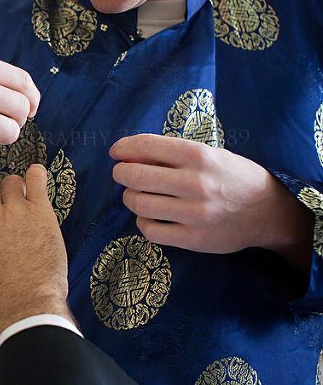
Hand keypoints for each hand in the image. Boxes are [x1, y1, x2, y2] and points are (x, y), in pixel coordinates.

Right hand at [0, 164, 71, 337]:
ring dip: (21, 193)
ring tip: (30, 210)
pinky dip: (37, 175)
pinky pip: (36, 178)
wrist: (28, 301)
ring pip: (13, 183)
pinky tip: (38, 176)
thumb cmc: (4, 288)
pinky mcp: (37, 208)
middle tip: (18, 227)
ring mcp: (12, 208)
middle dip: (6, 206)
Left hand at [111, 134, 313, 270]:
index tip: (116, 151)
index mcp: (198, 155)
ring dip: (130, 197)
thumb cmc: (232, 177)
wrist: (268, 212)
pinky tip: (150, 217)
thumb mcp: (209, 154)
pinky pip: (150, 231)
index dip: (123, 148)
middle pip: (135, 176)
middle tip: (123, 173)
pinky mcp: (193, 239)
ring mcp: (194, 213)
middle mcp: (195, 183)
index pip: (146, 146)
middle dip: (121, 173)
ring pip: (138, 204)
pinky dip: (143, 222)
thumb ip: (171, 154)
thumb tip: (127, 154)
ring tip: (137, 195)